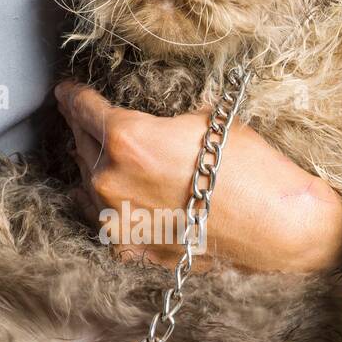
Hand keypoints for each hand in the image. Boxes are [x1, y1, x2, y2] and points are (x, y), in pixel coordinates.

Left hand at [56, 81, 341, 272]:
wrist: (275, 226)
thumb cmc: (250, 168)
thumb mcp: (206, 122)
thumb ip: (163, 121)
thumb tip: (155, 120)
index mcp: (126, 138)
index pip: (84, 110)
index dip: (73, 97)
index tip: (66, 93)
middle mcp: (110, 179)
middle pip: (82, 145)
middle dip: (84, 130)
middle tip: (84, 119)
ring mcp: (116, 219)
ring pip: (87, 184)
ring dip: (93, 167)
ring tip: (97, 155)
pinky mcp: (128, 248)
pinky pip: (102, 219)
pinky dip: (103, 204)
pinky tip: (106, 196)